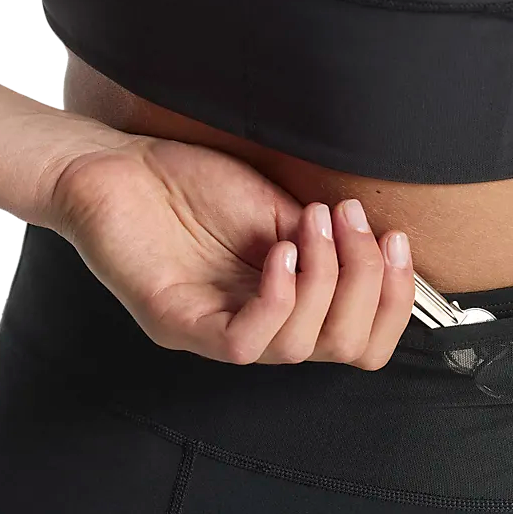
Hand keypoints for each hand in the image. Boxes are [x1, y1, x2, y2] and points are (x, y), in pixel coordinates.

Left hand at [48, 132, 414, 367]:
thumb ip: (330, 244)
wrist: (117, 165)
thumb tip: (382, 252)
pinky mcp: (182, 326)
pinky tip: (281, 254)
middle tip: (354, 225)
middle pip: (346, 348)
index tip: (395, 241)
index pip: (363, 341)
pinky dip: (277, 299)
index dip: (394, 301)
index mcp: (292, 309)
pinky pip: (247, 342)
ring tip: (314, 226)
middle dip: (367, 283)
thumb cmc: (192, 186)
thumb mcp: (283, 212)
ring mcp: (222, 334)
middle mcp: (263, 330)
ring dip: (324, 280)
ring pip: (302, 347)